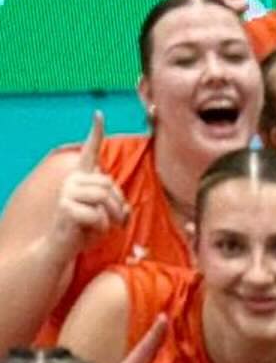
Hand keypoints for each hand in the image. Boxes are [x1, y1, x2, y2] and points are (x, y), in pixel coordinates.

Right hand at [51, 113, 127, 260]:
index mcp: (82, 178)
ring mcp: (67, 192)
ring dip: (112, 218)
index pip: (90, 152)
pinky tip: (89, 231)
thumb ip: (117, 207)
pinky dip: (101, 228)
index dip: (95, 134)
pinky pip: (97, 215)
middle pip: (110, 185)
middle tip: (118, 224)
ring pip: (105, 198)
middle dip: (120, 208)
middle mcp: (73, 180)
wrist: (63, 248)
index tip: (99, 114)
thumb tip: (126, 207)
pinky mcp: (66, 206)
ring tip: (106, 228)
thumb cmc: (85, 231)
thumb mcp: (107, 217)